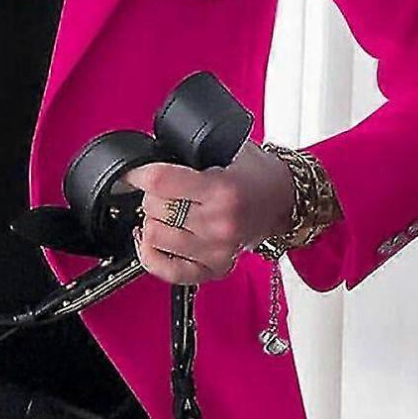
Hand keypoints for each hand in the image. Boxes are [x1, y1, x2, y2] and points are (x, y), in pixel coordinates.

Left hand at [122, 140, 294, 284]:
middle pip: (155, 208)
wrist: (286, 200)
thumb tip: (148, 151)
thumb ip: (191, 151)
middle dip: (151, 195)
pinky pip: (167, 269)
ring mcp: (217, 250)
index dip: (138, 174)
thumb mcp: (228, 149)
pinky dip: (150, 254)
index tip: (132, 173)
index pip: (161, 182)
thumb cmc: (257, 175)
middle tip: (161, 190)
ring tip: (163, 211)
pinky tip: (150, 240)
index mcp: (222, 190)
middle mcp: (220, 223)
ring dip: (152, 221)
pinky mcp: (215, 269)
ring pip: (155, 236)